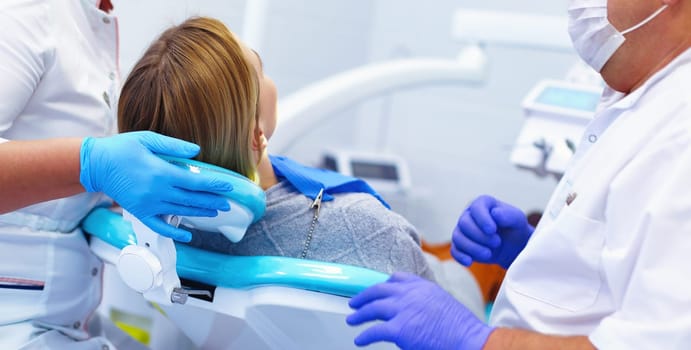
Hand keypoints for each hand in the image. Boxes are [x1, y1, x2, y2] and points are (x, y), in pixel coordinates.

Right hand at [80, 131, 231, 241]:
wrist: (95, 165)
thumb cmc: (121, 149)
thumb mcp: (148, 139)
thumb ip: (174, 146)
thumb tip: (196, 152)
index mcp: (161, 173)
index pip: (196, 182)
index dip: (214, 186)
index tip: (228, 187)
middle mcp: (157, 192)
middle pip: (192, 200)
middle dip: (212, 202)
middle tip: (227, 203)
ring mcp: (148, 205)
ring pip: (181, 212)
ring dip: (200, 213)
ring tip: (214, 212)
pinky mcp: (140, 213)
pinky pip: (160, 227)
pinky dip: (175, 233)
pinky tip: (187, 235)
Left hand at [347, 272, 492, 349]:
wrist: (469, 339)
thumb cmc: (460, 328)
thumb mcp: (442, 303)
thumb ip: (424, 302)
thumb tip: (411, 312)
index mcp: (423, 286)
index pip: (397, 278)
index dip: (384, 284)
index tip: (376, 287)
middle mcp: (411, 294)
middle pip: (379, 290)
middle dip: (364, 296)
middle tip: (355, 301)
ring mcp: (403, 310)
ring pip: (373, 308)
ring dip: (360, 314)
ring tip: (352, 319)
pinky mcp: (399, 329)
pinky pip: (374, 331)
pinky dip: (364, 336)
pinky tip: (360, 339)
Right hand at [451, 195, 533, 268]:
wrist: (512, 246)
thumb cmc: (514, 228)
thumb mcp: (517, 220)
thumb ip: (508, 215)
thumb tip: (495, 214)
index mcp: (482, 204)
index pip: (476, 208)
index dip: (482, 219)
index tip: (493, 230)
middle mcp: (469, 214)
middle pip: (464, 223)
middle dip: (480, 236)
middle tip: (497, 243)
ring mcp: (463, 230)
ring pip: (458, 237)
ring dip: (472, 248)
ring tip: (488, 254)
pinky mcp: (460, 245)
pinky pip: (454, 250)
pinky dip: (461, 256)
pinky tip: (470, 262)